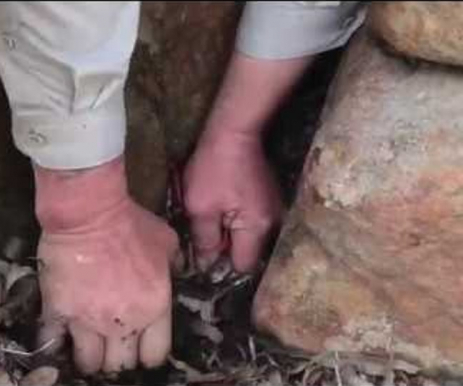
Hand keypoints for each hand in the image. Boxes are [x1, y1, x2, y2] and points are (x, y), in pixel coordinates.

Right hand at [34, 156, 178, 374]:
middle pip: (121, 365)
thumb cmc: (129, 223)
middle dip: (118, 359)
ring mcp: (88, 321)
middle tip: (111, 346)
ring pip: (89, 363)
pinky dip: (55, 345)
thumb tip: (178, 273)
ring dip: (89, 358)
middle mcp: (123, 323)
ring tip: (86, 346)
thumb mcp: (166, 241)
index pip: (155, 355)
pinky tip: (58, 339)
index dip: (147, 355)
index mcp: (154, 309)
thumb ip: (175, 265)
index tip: (139, 347)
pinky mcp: (59, 313)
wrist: (88, 211)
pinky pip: (54, 343)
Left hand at [181, 52, 312, 273]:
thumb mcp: (200, 208)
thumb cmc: (214, 169)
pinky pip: (250, 223)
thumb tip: (207, 265)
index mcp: (257, 229)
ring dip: (228, 236)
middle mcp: (274, 224)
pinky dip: (234, 223)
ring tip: (208, 224)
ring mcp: (273, 210)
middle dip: (225, 252)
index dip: (222, 267)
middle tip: (201, 242)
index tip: (203, 260)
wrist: (232, 133)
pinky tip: (219, 211)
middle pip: (248, 253)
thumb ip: (205, 241)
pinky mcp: (267, 200)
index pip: (243, 266)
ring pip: (248, 238)